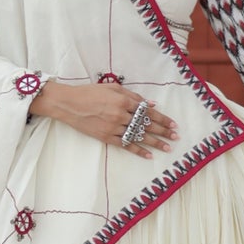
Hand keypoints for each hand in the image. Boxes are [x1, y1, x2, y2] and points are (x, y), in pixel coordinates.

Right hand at [31, 80, 176, 158]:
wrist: (68, 104)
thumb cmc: (89, 92)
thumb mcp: (112, 88)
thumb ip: (132, 96)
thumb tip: (151, 104)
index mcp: (122, 100)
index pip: (148, 111)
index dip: (162, 118)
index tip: (173, 124)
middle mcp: (120, 114)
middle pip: (146, 124)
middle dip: (163, 131)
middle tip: (175, 137)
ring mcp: (113, 127)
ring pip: (138, 136)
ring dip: (155, 142)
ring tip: (167, 147)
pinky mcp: (105, 137)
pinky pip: (125, 145)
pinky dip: (138, 150)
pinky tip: (149, 155)